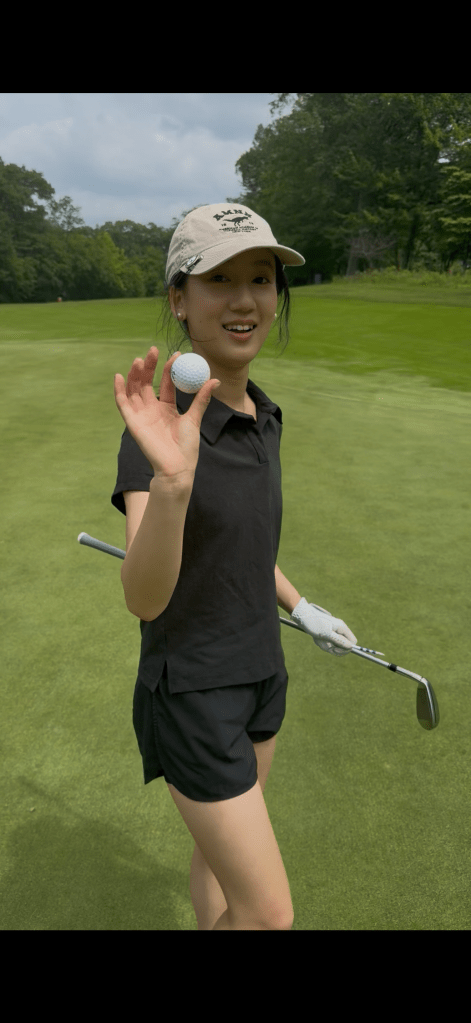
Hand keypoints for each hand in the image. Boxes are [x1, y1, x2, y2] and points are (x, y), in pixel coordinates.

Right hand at [114, 347, 220, 481]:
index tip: (176, 355)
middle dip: (149, 366)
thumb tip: (214, 380)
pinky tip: (118, 376)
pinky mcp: (132, 423)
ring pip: (134, 390)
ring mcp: (141, 415)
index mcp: (166, 408)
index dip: (169, 369)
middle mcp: (152, 409)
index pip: (166, 383)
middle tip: (154, 350)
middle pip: (147, 383)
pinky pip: (122, 404)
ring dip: (135, 374)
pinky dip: (119, 390)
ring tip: (139, 359)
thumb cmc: (186, 447)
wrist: (177, 466)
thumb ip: (201, 399)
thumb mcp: (194, 418)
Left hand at [290, 597, 357, 655]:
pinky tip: (316, 638)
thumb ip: (339, 640)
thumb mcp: (326, 634)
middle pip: (342, 645)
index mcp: (342, 627)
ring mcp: (333, 631)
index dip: (346, 648)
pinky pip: (327, 643)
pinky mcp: (327, 633)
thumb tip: (351, 647)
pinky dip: (321, 643)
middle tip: (323, 644)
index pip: (353, 642)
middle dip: (333, 648)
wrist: (302, 616)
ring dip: (325, 645)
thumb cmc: (314, 623)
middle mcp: (339, 629)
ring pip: (334, 645)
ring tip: (318, 638)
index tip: (335, 649)